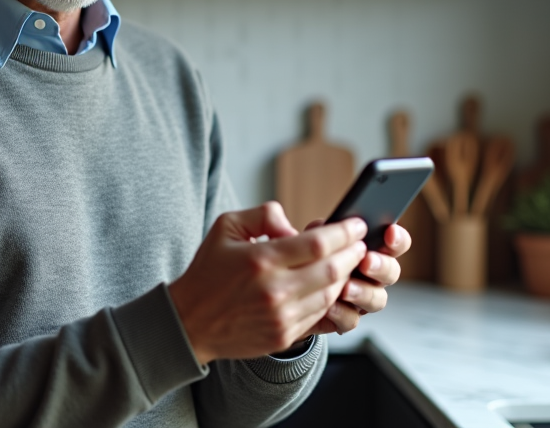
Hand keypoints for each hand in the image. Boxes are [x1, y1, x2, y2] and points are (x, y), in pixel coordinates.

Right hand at [168, 202, 367, 364]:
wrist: (190, 322)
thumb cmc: (208, 270)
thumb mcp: (226, 226)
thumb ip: (264, 214)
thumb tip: (296, 226)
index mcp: (260, 259)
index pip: (318, 243)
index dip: (344, 232)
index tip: (357, 224)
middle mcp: (274, 290)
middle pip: (333, 269)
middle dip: (353, 253)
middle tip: (360, 243)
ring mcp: (281, 317)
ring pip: (331, 294)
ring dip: (345, 276)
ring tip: (348, 262)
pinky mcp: (284, 335)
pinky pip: (320, 314)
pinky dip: (330, 297)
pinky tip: (330, 285)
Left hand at [297, 221, 411, 335]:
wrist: (288, 291)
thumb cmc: (307, 258)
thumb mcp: (312, 238)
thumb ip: (322, 230)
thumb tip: (326, 226)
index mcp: (370, 248)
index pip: (395, 241)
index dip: (397, 238)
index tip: (389, 233)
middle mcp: (372, 274)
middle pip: (392, 272)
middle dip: (382, 266)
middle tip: (366, 261)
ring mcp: (362, 297)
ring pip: (378, 299)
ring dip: (364, 292)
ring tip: (347, 288)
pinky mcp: (347, 317)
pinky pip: (353, 319)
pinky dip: (342, 313)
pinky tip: (329, 307)